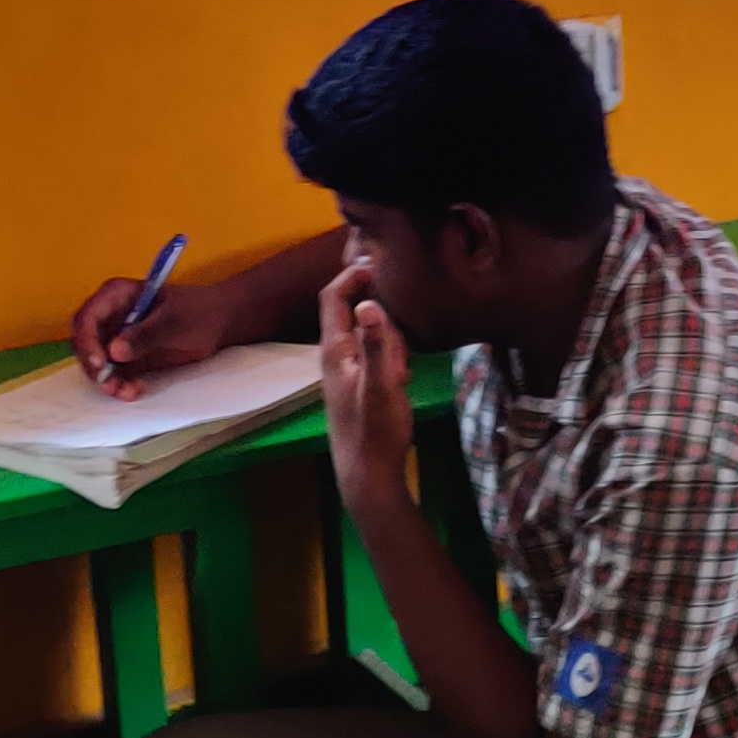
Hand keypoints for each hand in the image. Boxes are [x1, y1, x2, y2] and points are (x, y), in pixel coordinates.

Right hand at [71, 268, 230, 397]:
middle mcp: (110, 316)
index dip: (88, 340)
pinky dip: (119, 385)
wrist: (219, 323)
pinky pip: (114, 374)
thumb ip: (145, 334)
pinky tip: (134, 391)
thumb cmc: (197, 311)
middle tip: (110, 385)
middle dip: (93, 366)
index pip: (88, 317)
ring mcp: (117, 337)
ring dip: (106, 380)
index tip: (100, 362)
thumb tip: (114, 351)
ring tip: (125, 392)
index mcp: (116, 296)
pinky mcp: (127, 358)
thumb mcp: (173, 320)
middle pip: (85, 342)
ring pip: (97, 362)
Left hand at [318, 257, 415, 513]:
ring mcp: (347, 372)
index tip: (378, 262)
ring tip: (403, 368)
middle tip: (401, 344)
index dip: (351, 274)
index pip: (333, 297)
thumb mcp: (382, 386)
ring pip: (368, 335)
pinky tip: (404, 376)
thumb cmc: (375, 432)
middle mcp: (335, 356)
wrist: (368, 476)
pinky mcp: (359, 385)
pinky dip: (391, 355)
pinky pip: (375, 354)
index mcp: (334, 350)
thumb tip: (370, 303)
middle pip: (354, 312)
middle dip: (381, 317)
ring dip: (389, 340)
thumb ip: (377, 345)